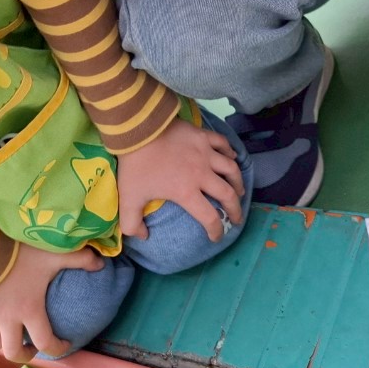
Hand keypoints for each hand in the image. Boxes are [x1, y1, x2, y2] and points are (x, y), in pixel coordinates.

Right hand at [0, 243, 103, 361]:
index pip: (46, 343)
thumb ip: (80, 259)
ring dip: (3, 344)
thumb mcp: (54, 255)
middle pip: (13, 354)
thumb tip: (101, 263)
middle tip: (33, 348)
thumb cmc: (19, 255)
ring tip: (12, 336)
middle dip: (25, 356)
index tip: (66, 343)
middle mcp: (8, 321)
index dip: (58, 349)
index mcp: (30, 312)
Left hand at [118, 118, 244, 241]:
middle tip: (236, 218)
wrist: (138, 129)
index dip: (216, 231)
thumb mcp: (128, 198)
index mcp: (186, 192)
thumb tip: (143, 236)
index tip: (216, 237)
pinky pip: (223, 144)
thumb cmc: (135, 165)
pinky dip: (230, 152)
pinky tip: (232, 157)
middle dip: (235, 209)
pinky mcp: (202, 136)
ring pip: (231, 169)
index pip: (209, 217)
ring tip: (240, 190)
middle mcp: (202, 175)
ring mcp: (205, 153)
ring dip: (238, 182)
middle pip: (228, 194)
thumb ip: (132, 223)